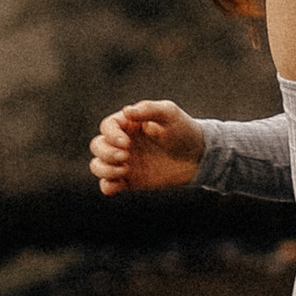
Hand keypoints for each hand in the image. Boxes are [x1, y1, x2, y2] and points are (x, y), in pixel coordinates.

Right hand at [89, 98, 203, 194]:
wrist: (198, 157)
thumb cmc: (184, 131)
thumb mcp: (169, 114)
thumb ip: (148, 109)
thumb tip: (125, 111)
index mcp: (128, 124)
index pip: (107, 127)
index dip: (111, 135)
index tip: (127, 143)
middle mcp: (122, 142)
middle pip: (97, 146)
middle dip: (106, 153)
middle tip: (126, 156)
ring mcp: (124, 162)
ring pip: (97, 166)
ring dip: (105, 169)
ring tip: (125, 170)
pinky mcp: (129, 181)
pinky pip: (107, 185)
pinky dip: (108, 186)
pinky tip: (122, 182)